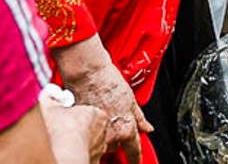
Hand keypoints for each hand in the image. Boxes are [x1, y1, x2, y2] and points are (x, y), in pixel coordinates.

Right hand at [42, 93, 109, 163]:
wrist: (66, 155)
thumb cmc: (62, 131)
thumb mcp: (51, 106)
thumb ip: (50, 97)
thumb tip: (47, 94)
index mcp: (99, 114)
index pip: (88, 110)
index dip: (73, 112)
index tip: (64, 115)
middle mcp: (103, 132)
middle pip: (90, 126)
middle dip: (78, 127)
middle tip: (63, 127)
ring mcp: (100, 148)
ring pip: (89, 142)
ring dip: (79, 140)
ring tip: (65, 140)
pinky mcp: (95, 160)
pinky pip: (86, 154)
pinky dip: (78, 152)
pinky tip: (68, 150)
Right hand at [54, 39, 149, 163]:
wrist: (87, 72)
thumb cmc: (108, 81)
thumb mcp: (131, 99)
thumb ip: (139, 118)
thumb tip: (147, 128)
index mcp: (125, 129)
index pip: (134, 152)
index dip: (136, 159)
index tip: (136, 162)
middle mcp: (110, 136)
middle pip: (115, 147)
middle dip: (116, 138)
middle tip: (114, 120)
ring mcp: (94, 133)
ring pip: (101, 141)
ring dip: (103, 134)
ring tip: (102, 114)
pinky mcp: (80, 127)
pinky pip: (88, 134)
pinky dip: (90, 128)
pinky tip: (91, 113)